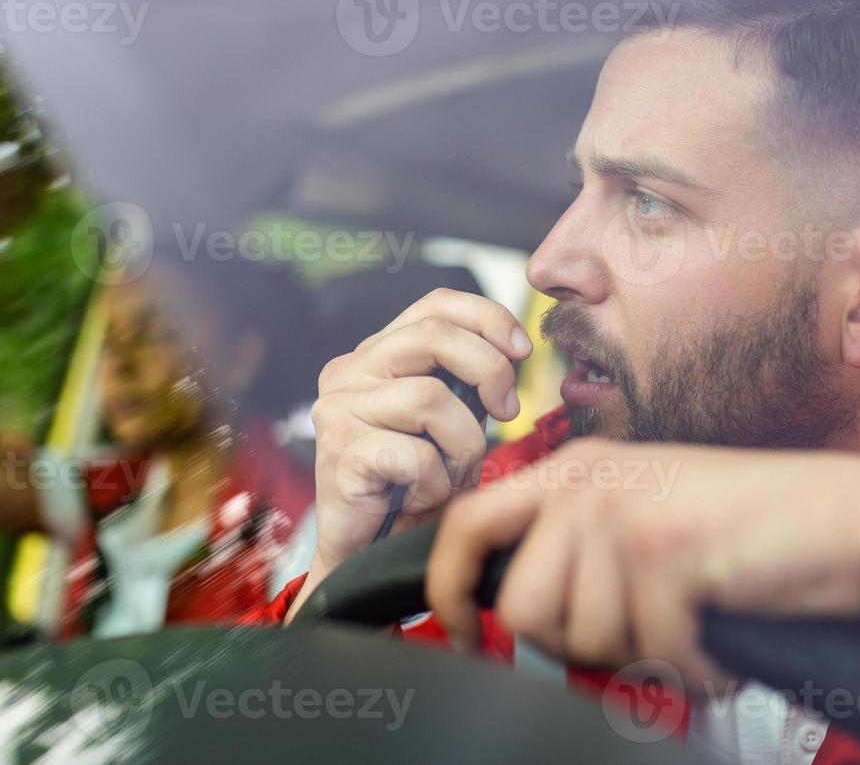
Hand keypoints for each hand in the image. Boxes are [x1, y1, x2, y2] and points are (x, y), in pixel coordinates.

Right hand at [296, 289, 532, 608]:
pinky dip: (435, 483)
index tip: (522, 349)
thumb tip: (515, 348)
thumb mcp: (452, 420)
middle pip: (434, 335)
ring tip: (451, 475)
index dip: (487, 316)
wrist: (370, 555)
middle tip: (507, 409)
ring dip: (462, 445)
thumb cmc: (416, 487)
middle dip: (489, 368)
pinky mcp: (338, 452)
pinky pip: (415, 455)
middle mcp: (348, 370)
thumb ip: (468, 379)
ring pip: (431, 399)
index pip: (435, 304)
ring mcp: (337, 409)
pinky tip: (420, 498)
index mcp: (377, 353)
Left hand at [426, 438, 859, 744]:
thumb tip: (511, 620)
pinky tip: (724, 634)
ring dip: (645, 654)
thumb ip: (577, 551)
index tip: (462, 635)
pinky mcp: (666, 546)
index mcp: (574, 470)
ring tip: (692, 623)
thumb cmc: (750, 533)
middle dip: (576, 647)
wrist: (850, 519)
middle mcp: (589, 480)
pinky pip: (652, 649)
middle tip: (640, 636)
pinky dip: (696, 666)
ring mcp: (625, 509)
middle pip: (520, 606)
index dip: (448, 589)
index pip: (467, 523)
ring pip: (582, 637)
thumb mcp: (642, 518)